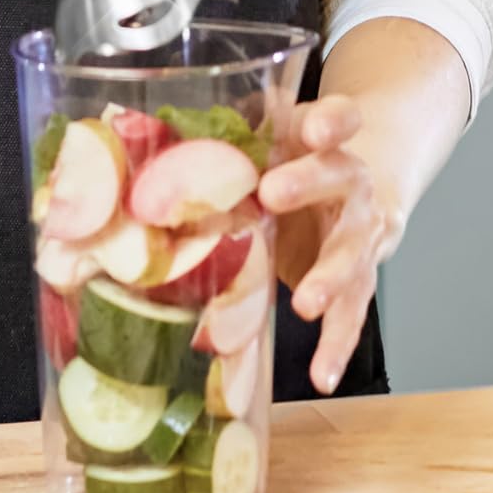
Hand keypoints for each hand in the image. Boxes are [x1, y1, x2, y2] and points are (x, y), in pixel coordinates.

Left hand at [256, 19, 472, 395]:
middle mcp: (351, 182)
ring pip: (353, 252)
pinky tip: (323, 374)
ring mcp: (360, 233)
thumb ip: (223, 140)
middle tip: (271, 193)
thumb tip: (131, 135)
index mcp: (325, 141)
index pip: (341, 117)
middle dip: (309, 183)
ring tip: (305, 303)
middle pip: (341, 176)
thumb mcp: (268, 141)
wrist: (362, 189)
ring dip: (330, 277)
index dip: (330, 120)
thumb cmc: (295, 163)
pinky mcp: (359, 279)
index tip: (310, 127)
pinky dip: (338, 345)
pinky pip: (353, 312)